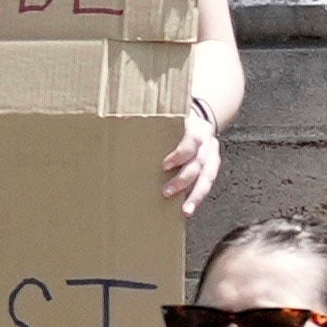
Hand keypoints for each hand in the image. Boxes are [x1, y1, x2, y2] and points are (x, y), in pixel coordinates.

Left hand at [158, 98, 222, 214]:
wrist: (200, 118)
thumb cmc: (176, 119)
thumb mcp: (167, 115)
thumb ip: (150, 121)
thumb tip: (115, 122)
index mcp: (196, 128)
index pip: (192, 141)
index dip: (180, 154)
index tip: (165, 165)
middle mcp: (207, 143)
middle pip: (200, 163)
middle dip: (184, 180)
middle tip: (167, 192)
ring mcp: (212, 156)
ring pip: (208, 177)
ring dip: (196, 195)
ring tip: (185, 211)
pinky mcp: (212, 167)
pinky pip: (207, 183)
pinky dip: (198, 197)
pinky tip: (188, 209)